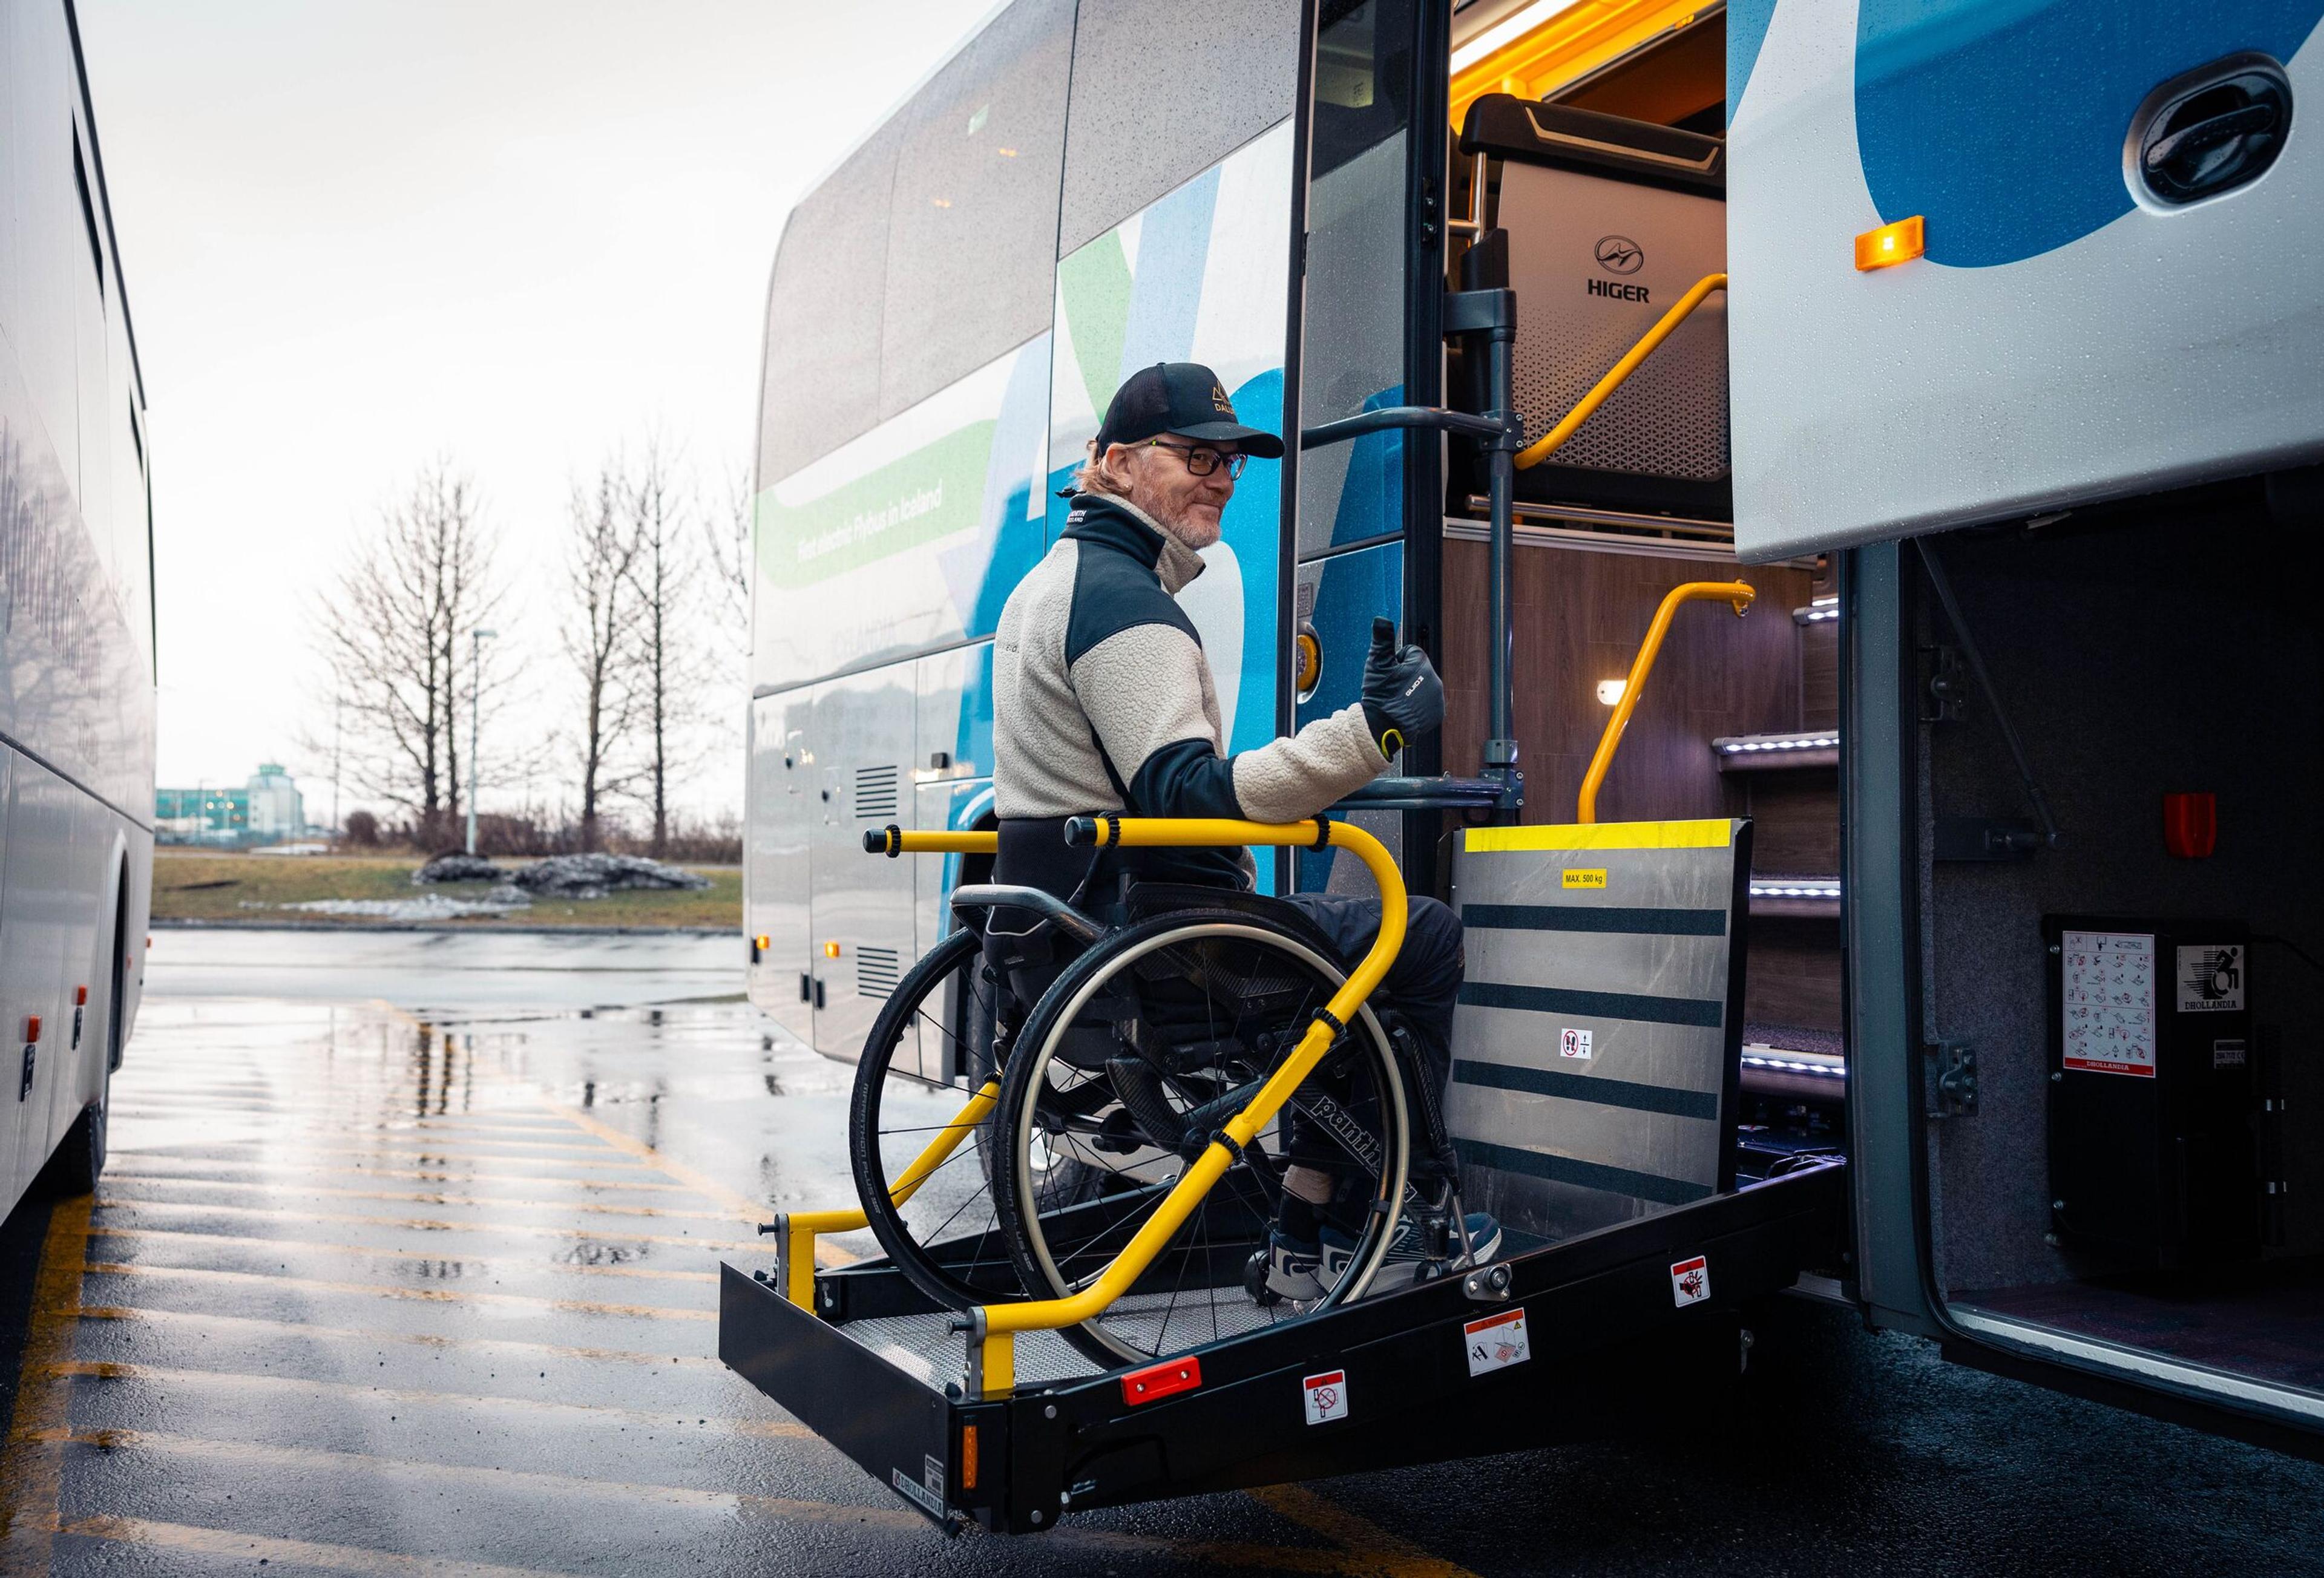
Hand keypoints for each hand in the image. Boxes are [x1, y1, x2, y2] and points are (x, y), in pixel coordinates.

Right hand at [1360, 617, 1442, 758]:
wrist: (1383, 728)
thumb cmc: (1379, 694)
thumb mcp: (1377, 664)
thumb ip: (1382, 639)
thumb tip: (1381, 619)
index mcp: (1422, 663)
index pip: (1410, 653)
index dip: (1396, 662)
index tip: (1389, 676)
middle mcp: (1435, 678)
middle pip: (1418, 670)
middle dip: (1405, 676)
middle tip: (1392, 690)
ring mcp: (1438, 697)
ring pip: (1423, 686)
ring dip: (1412, 690)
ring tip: (1398, 701)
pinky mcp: (1437, 713)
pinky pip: (1427, 703)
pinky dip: (1418, 706)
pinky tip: (1406, 711)